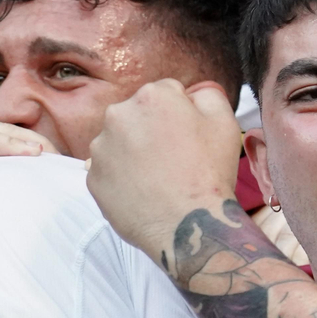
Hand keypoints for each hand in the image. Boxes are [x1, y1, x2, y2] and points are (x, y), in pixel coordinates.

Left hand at [87, 80, 243, 264]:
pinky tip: (143, 191)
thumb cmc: (209, 173)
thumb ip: (207, 95)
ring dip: (133, 152)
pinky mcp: (92, 178)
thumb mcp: (224, 122)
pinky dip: (122, 177)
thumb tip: (192, 92)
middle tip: (172, 158)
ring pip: (119, 142)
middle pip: (136, 115)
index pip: (165, 93)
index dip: (180, 115)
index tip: (187, 137)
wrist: (189, 225)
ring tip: (157, 177)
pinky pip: (108, 170)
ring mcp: (100, 148)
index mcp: (151, 95)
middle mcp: (118, 115)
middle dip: (151, 130)